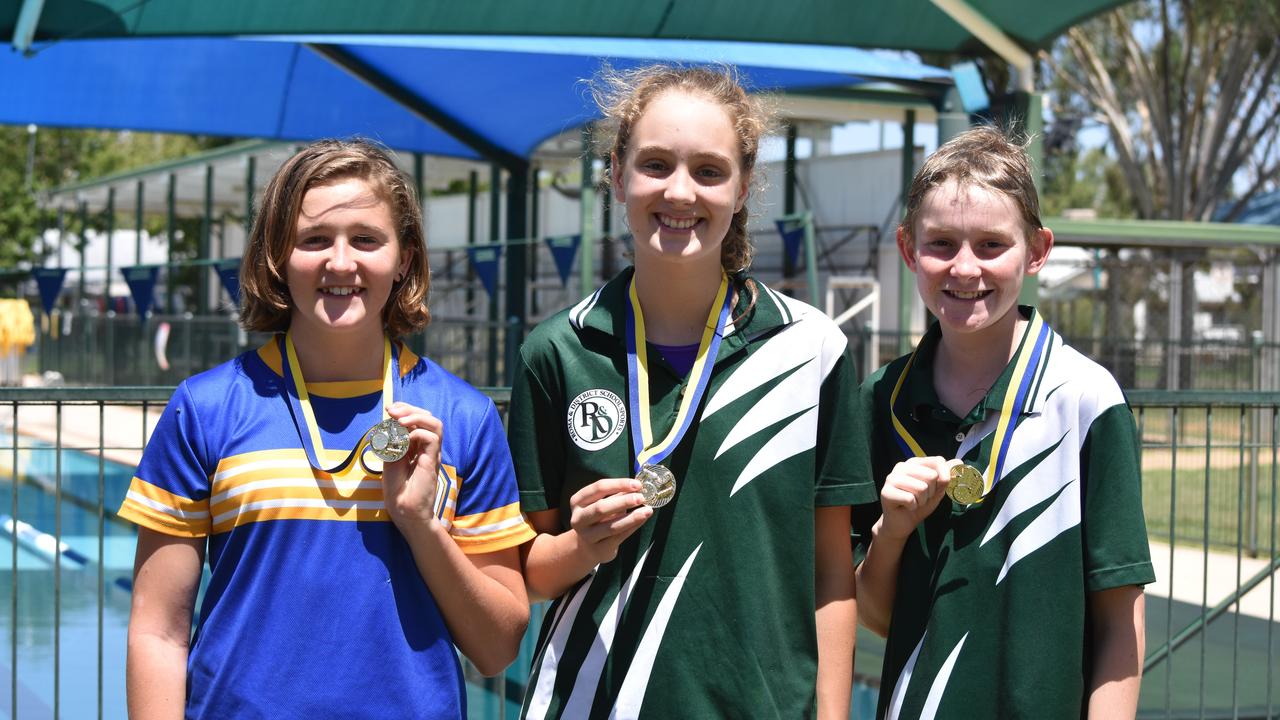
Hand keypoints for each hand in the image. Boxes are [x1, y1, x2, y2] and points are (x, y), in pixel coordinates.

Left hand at [380, 402, 442, 529]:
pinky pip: (432, 438)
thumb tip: (391, 421)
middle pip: (428, 417)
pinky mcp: (433, 460)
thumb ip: (393, 441)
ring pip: (435, 423)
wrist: (403, 509)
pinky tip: (404, 440)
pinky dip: (417, 433)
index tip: (389, 409)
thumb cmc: (397, 488)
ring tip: (401, 420)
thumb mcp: (390, 458)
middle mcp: (427, 446)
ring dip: (417, 417)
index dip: (405, 409)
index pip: (418, 418)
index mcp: (417, 445)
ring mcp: (432, 453)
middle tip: (392, 411)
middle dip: (409, 409)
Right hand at [567, 477, 651, 565]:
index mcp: (577, 501)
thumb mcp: (603, 503)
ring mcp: (587, 536)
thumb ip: (617, 495)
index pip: (599, 488)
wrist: (588, 547)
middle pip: (601, 508)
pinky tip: (642, 520)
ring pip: (612, 526)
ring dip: (632, 517)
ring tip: (647, 511)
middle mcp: (579, 519)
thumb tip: (637, 487)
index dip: (619, 484)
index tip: (637, 484)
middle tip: (641, 498)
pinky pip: (619, 537)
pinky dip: (633, 527)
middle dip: (623, 502)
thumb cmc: (598, 519)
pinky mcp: (599, 549)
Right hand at [878, 456, 958, 540]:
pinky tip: (906, 507)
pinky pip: (910, 499)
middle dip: (931, 492)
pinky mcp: (886, 492)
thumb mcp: (937, 490)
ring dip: (922, 501)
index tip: (938, 489)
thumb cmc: (919, 505)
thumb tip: (959, 462)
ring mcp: (892, 478)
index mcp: (914, 463)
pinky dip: (913, 507)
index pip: (938, 461)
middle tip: (921, 498)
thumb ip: (947, 476)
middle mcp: (901, 466)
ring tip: (914, 503)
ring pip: (921, 488)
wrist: (902, 524)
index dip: (945, 477)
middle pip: (931, 476)